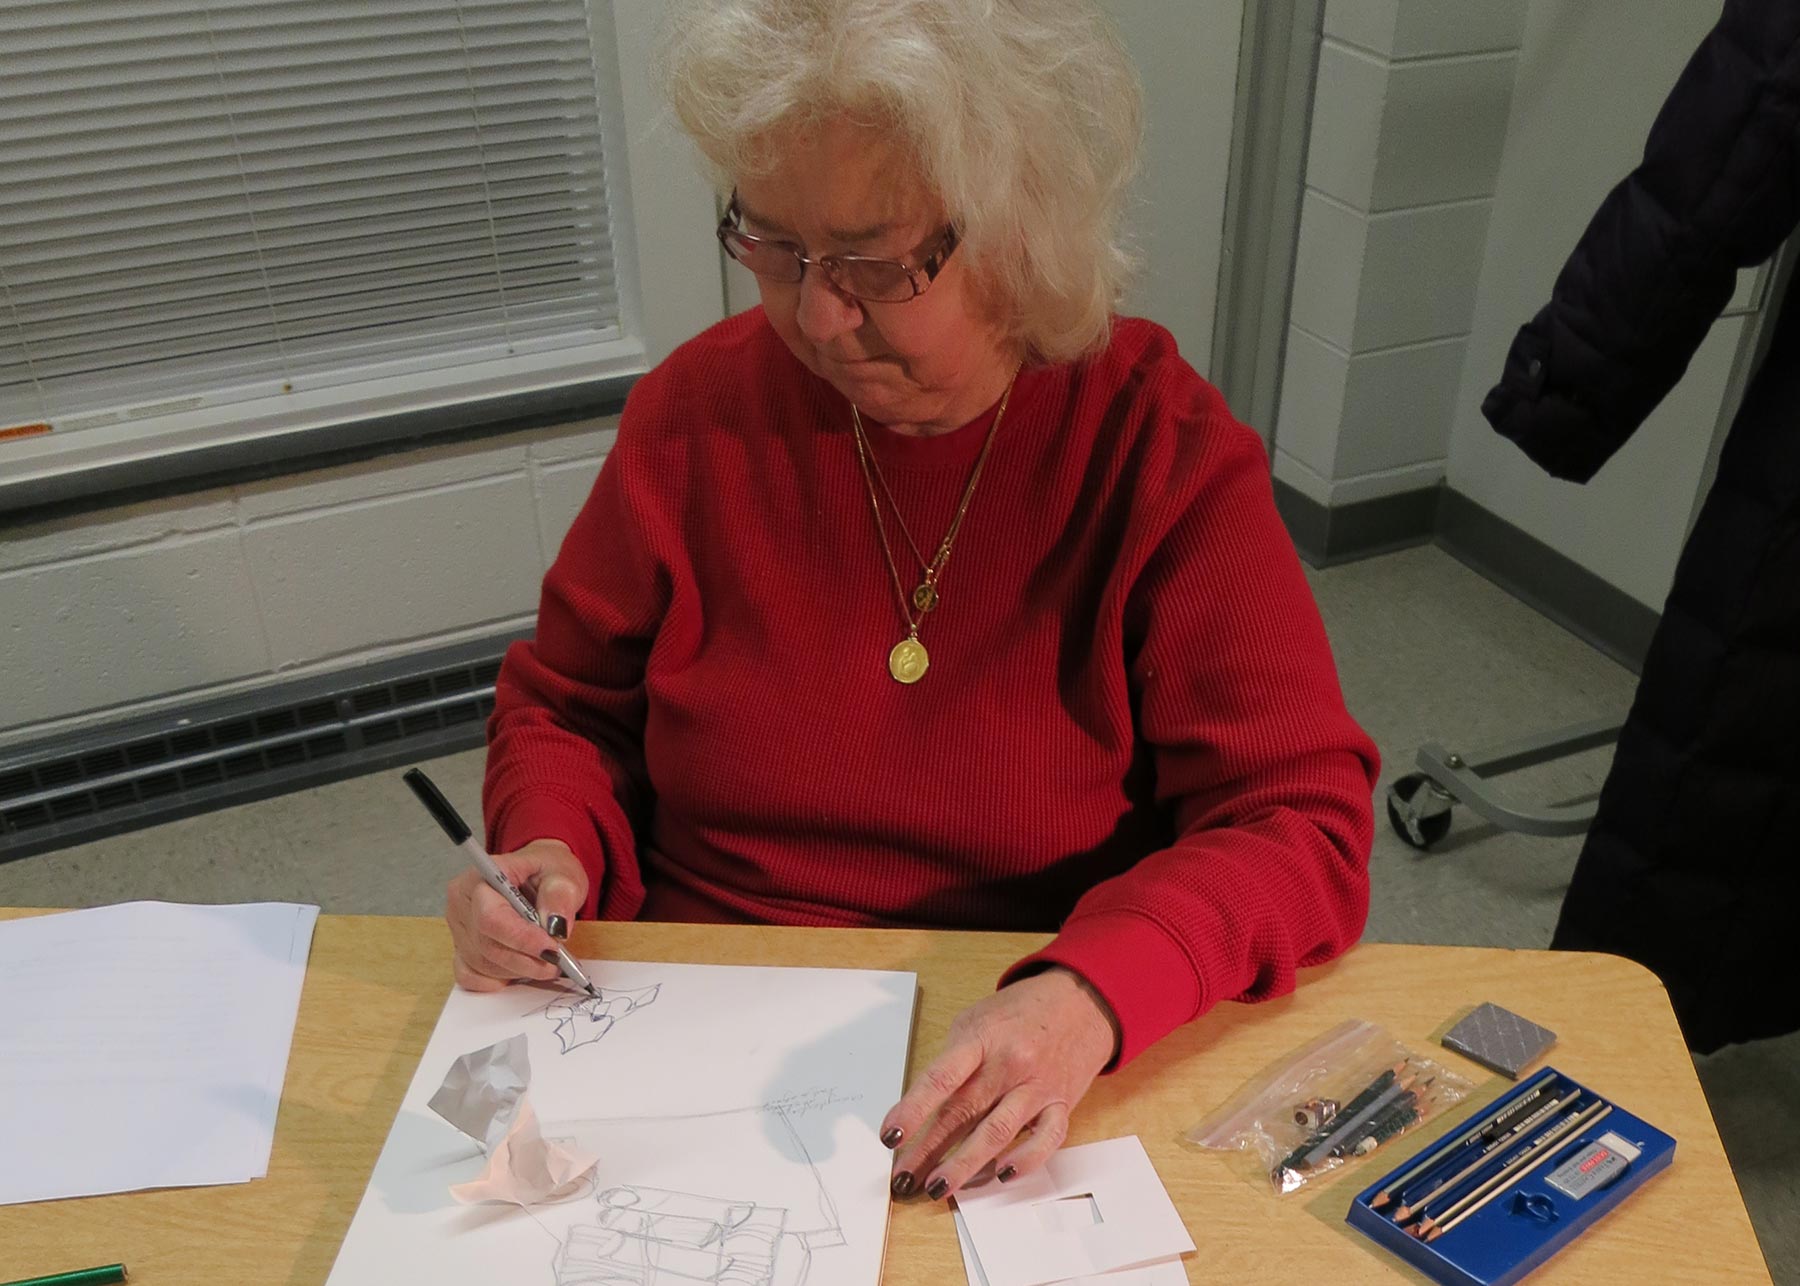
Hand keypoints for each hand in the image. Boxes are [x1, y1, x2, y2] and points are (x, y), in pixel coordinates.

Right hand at [445, 838, 588, 991]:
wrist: (537, 876)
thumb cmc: (545, 871)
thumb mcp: (563, 873)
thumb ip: (560, 895)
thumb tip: (555, 926)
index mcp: (481, 877)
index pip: (492, 917)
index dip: (521, 939)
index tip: (551, 949)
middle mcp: (461, 904)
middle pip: (487, 945)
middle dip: (527, 960)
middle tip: (558, 960)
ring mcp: (458, 929)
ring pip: (483, 964)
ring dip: (519, 970)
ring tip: (548, 962)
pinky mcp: (461, 949)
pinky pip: (471, 976)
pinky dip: (499, 980)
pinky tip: (521, 971)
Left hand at [880, 966, 1119, 1200]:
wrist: (1080, 1001)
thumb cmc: (1021, 1012)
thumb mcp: (977, 1021)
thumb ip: (953, 1061)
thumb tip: (922, 1108)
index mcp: (982, 1039)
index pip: (940, 1079)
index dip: (912, 1110)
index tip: (890, 1136)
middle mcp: (1010, 1064)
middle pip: (962, 1113)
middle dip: (928, 1150)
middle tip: (904, 1177)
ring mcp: (1037, 1087)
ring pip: (998, 1132)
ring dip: (965, 1165)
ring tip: (938, 1187)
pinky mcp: (1061, 1104)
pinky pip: (1045, 1139)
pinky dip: (1025, 1160)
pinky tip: (1001, 1175)